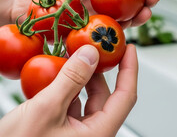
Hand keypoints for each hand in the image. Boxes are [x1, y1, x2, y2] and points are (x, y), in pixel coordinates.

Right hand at [0, 44, 137, 136]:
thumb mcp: (46, 109)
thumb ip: (71, 79)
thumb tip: (91, 54)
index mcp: (97, 135)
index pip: (125, 98)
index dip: (129, 70)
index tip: (129, 49)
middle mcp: (91, 135)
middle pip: (105, 97)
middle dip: (98, 71)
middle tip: (92, 48)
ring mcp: (76, 135)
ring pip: (87, 100)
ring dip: (80, 78)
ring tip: (70, 58)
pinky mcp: (62, 132)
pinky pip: (71, 105)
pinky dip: (66, 88)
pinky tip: (56, 75)